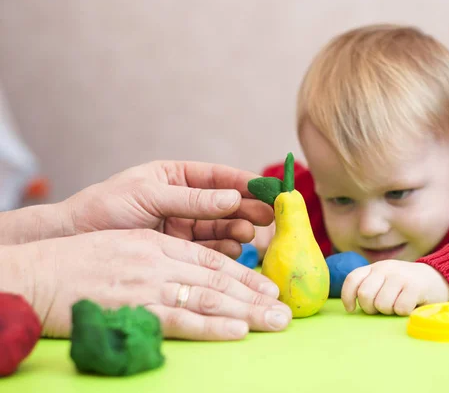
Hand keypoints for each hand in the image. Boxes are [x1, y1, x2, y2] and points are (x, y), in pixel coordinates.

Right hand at [10, 229, 290, 340]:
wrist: (37, 273)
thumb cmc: (77, 262)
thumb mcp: (124, 246)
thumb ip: (158, 258)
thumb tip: (188, 276)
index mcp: (158, 244)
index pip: (212, 260)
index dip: (244, 273)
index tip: (269, 286)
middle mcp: (160, 260)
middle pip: (219, 278)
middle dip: (256, 294)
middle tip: (286, 309)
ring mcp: (148, 284)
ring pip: (209, 296)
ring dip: (247, 310)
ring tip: (276, 321)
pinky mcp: (134, 309)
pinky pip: (181, 319)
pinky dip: (212, 325)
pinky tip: (238, 330)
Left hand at [62, 161, 273, 257]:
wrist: (74, 240)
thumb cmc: (104, 207)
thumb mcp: (148, 195)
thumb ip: (191, 199)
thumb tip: (233, 198)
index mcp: (176, 176)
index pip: (218, 176)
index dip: (244, 182)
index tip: (269, 188)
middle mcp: (185, 200)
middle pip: (226, 202)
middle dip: (248, 208)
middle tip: (268, 216)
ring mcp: (184, 226)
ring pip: (221, 226)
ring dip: (238, 229)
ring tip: (248, 233)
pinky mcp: (180, 250)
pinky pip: (210, 247)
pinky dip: (225, 249)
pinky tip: (235, 249)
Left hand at [341, 260, 448, 315]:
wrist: (438, 277)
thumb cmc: (406, 284)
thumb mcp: (386, 279)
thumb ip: (370, 286)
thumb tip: (351, 305)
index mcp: (375, 267)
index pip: (353, 279)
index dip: (347, 297)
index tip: (352, 309)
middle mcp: (385, 269)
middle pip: (365, 295)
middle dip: (371, 308)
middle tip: (382, 309)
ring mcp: (400, 276)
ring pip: (382, 304)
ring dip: (389, 311)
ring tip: (398, 305)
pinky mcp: (415, 286)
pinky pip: (400, 308)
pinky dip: (404, 312)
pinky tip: (410, 305)